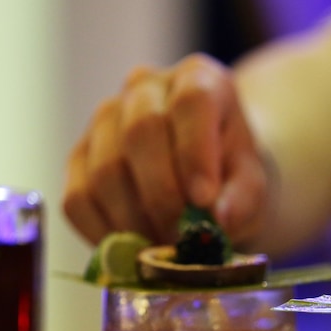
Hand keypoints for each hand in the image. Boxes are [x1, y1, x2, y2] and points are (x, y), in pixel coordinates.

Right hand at [62, 53, 271, 247]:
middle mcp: (145, 87)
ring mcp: (105, 118)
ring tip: (162, 250)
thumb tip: (219, 219)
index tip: (204, 200)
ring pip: (105, 170)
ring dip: (134, 222)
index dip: (194, 152)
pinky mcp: (79, 156)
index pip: (191, 102)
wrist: (204, 177)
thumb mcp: (252, 183)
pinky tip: (131, 251)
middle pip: (140, 133)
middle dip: (162, 196)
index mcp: (198, 79)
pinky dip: (104, 234)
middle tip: (182, 239)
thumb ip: (243, 197)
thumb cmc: (230, 175)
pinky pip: (78, 199)